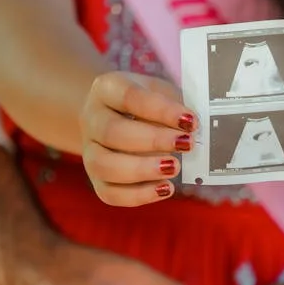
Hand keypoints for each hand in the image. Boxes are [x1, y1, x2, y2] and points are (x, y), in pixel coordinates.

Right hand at [81, 71, 197, 205]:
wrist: (114, 117)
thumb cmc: (145, 103)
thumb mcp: (159, 92)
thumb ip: (174, 106)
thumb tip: (194, 128)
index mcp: (106, 89)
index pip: (129, 97)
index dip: (161, 110)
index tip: (190, 121)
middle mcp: (91, 119)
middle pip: (111, 132)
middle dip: (153, 141)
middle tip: (186, 144)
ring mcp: (89, 151)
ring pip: (104, 165)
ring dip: (142, 170)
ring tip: (174, 168)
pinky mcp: (96, 179)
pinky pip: (109, 193)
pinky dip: (138, 195)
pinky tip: (165, 189)